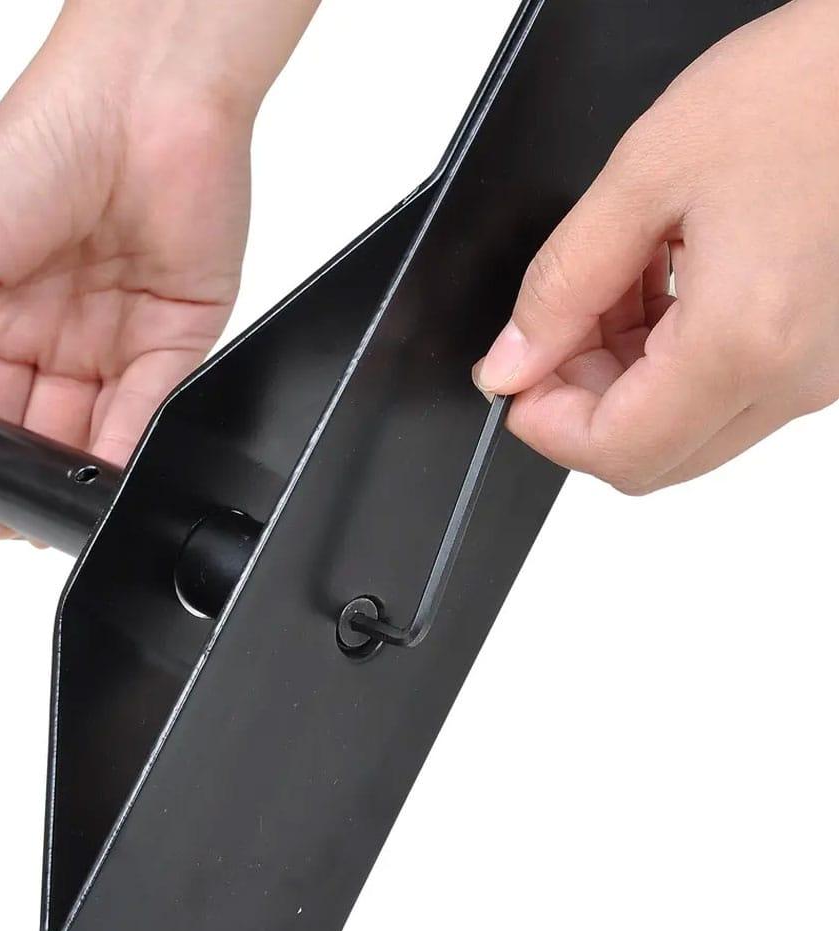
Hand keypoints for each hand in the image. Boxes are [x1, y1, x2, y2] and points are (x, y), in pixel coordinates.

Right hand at [0, 0, 319, 539]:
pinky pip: (152, 406)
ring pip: (96, 429)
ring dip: (73, 474)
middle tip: (2, 516)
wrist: (148, 95)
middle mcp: (61, 329)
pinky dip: (128, 448)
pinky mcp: (181, 336)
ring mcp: (122, 336)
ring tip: (47, 510)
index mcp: (0, 308)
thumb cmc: (46, 139)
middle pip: (38, 426)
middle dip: (21, 476)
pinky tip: (102, 480)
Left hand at [475, 0, 838, 494]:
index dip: (544, 426)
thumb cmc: (806, 86)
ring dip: (621, 375)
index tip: (512, 377)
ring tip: (611, 282)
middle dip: (580, 399)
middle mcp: (793, 378)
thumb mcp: (646, 175)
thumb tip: (513, 360)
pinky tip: (653, 285)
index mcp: (744, 343)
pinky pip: (725, 391)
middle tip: (556, 322)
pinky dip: (667, 357)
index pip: (618, 452)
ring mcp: (817, 371)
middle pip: (650, 454)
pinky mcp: (824, 351)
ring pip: (683, 427)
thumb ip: (563, 284)